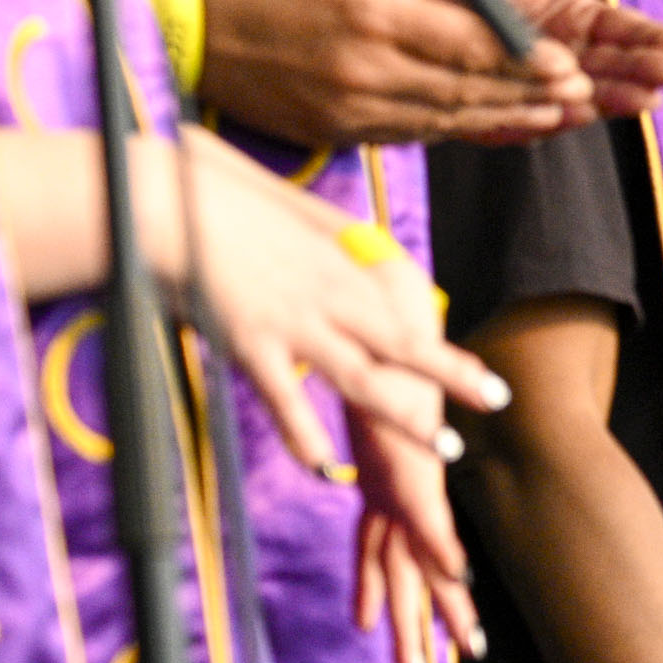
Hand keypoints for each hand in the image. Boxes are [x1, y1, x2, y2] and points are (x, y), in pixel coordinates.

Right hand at [158, 128, 506, 641]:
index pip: (408, 312)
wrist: (167, 200)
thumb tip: (348, 239)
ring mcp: (295, 322)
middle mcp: (331, 295)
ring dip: (407, 418)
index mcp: (341, 262)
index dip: (443, 346)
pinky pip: (286, 398)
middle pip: (406, 345)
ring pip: (365, 379)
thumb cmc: (221, 196)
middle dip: (454, 375)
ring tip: (445, 447)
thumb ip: (324, 232)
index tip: (479, 370)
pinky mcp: (250, 342)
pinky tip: (324, 466)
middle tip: (496, 400)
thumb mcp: (290, 207)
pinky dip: (305, 434)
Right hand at [192, 0, 589, 146]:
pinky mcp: (331, 129)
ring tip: (556, 117)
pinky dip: (453, 130)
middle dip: (529, 93)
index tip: (569, 63)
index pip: (467, 43)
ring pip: (443, 119)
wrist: (171, 23)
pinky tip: (489, 125)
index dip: (524, 57)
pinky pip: (407, 133)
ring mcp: (346, 108)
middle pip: (466, 89)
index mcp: (367, 15)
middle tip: (583, 94)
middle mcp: (362, 71)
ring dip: (503, 119)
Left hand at [444, 0, 662, 127]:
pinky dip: (544, 118)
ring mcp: (523, 83)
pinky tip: (569, 112)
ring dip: (608, 100)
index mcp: (572, 17)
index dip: (652, 43)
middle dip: (640, 74)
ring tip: (637, 99)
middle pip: (608, 69)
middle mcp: (554, 55)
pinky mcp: (485, 108)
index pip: (622, 33)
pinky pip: (518, 119)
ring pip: (574, 98)